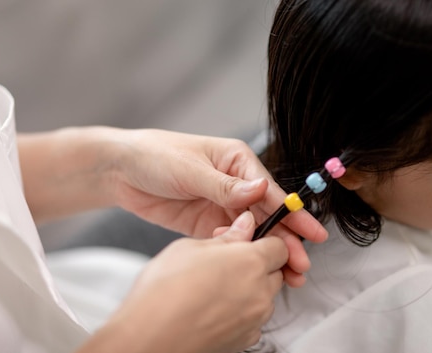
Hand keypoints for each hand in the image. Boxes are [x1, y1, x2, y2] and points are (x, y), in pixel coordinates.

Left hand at [18, 127, 327, 285]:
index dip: (292, 213)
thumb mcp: (189, 168)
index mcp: (237, 160)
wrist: (120, 172)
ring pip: (253, 232)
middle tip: (302, 264)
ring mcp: (222, 206)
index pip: (269, 190)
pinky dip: (243, 255)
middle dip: (286, 239)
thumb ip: (224, 185)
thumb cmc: (154, 155)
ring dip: (268, 252)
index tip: (312, 233)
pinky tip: (252, 269)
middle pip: (267, 215)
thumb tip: (260, 188)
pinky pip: (230, 241)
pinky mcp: (207, 224)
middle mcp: (235, 183)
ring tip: (288, 275)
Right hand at [80, 212, 286, 352]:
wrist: (151, 336)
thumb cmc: (164, 292)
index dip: (265, 239)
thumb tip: (244, 226)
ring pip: (266, 296)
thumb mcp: (190, 247)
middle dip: (258, 264)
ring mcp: (254, 319)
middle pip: (275, 271)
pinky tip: (215, 306)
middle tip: (228, 261)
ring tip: (216, 285)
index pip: (280, 245)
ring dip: (251, 287)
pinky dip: (242, 310)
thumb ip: (226, 237)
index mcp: (251, 261)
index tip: (249, 239)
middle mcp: (260, 291)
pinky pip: (254, 318)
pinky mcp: (245, 339)